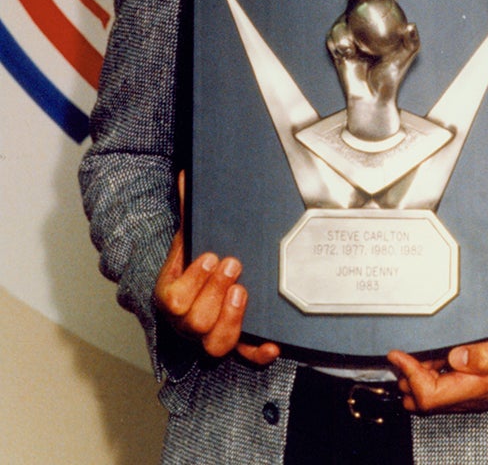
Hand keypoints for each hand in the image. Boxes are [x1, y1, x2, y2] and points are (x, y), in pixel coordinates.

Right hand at [153, 172, 279, 365]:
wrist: (203, 281)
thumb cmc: (198, 255)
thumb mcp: (192, 234)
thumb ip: (188, 208)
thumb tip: (187, 175)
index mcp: (171, 295)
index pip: (172, 298)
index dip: (193, 280)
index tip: (211, 255)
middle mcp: (187, 321)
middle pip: (194, 322)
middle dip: (214, 292)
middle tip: (233, 264)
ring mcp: (210, 335)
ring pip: (215, 345)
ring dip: (232, 320)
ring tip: (243, 292)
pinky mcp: (235, 343)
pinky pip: (243, 357)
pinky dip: (257, 353)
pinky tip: (272, 344)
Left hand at [387, 326, 487, 413]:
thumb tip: (456, 355)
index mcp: (478, 388)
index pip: (430, 396)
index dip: (409, 376)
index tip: (397, 354)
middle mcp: (473, 394)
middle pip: (427, 400)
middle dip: (407, 381)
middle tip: (395, 357)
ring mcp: (476, 391)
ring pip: (436, 395)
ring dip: (417, 379)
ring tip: (405, 357)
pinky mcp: (481, 384)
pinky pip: (448, 386)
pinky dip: (431, 375)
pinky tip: (429, 359)